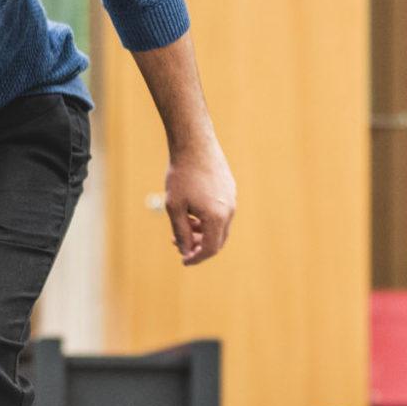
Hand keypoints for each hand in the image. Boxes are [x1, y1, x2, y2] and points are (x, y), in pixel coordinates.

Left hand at [161, 143, 235, 264]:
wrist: (194, 144)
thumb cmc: (181, 175)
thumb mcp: (174, 207)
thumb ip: (181, 232)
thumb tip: (186, 251)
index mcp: (216, 217)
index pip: (210, 249)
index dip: (196, 258)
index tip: (183, 261)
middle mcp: (229, 210)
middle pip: (217, 240)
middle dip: (199, 246)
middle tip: (180, 245)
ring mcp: (232, 199)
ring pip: (220, 226)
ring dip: (203, 232)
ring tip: (184, 227)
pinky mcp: (230, 189)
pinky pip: (221, 212)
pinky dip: (208, 219)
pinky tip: (192, 211)